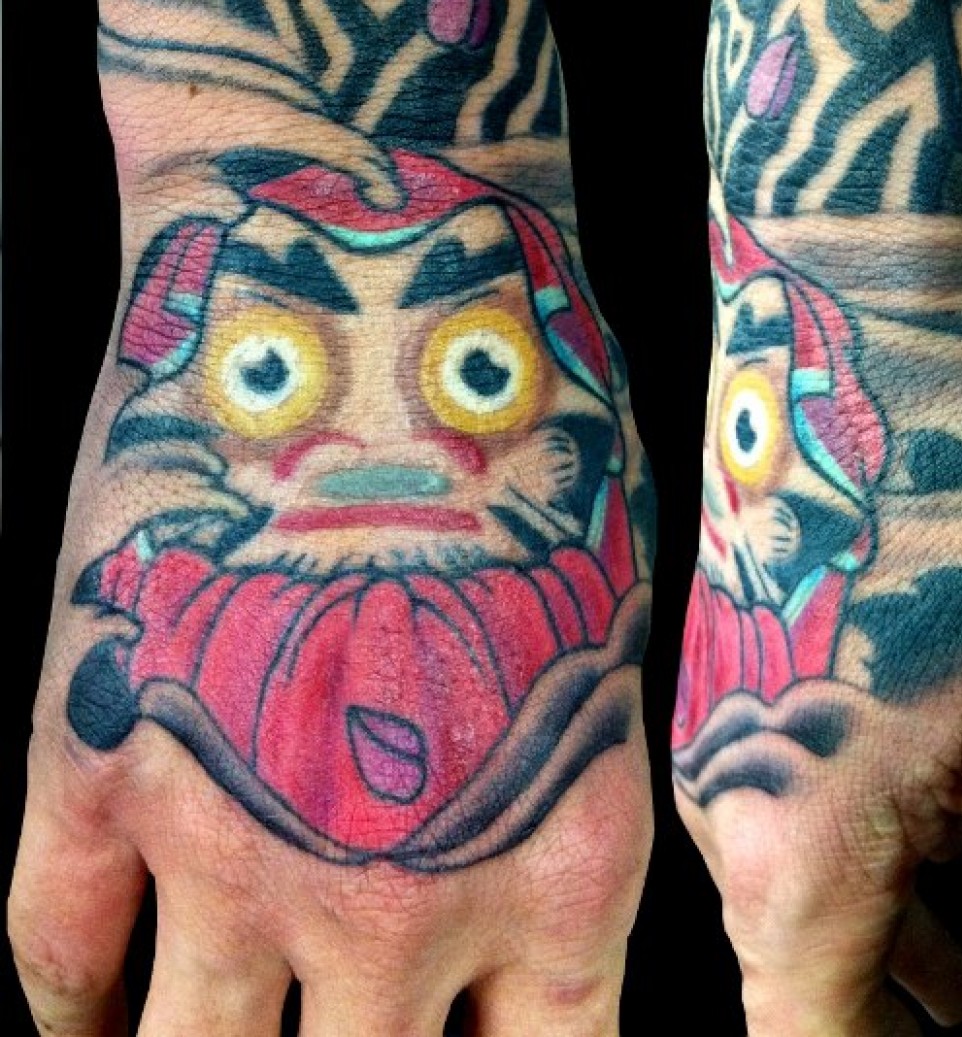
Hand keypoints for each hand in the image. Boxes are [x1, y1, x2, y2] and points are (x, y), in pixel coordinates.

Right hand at [9, 0, 654, 1033]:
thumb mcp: (618, 633)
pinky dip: (75, 1015)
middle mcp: (403, 893)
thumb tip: (528, 919)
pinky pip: (53, 964)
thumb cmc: (533, 432)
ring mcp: (233, 843)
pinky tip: (94, 1016)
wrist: (374, 286)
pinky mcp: (96, 758)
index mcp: (562, 862)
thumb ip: (573, 801)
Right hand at [673, 0, 961, 1031]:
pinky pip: (817, 815)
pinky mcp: (750, 667)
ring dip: (925, 957)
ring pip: (823, 902)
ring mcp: (729, 726)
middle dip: (929, 1030)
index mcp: (792, 839)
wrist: (855, 292)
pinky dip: (904, 865)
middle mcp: (732, 796)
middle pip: (821, 988)